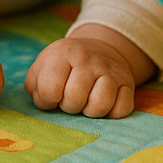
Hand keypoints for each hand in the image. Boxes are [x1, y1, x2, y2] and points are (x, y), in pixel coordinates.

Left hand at [24, 24, 153, 118]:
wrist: (98, 50)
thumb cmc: (64, 66)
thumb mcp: (43, 66)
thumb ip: (34, 84)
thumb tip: (43, 100)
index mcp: (64, 53)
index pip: (50, 89)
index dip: (47, 100)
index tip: (52, 94)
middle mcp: (89, 59)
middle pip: (75, 100)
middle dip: (69, 106)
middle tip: (71, 97)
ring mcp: (110, 70)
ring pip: (100, 105)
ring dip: (90, 111)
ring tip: (87, 101)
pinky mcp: (127, 82)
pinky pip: (122, 109)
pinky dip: (112, 112)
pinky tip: (105, 102)